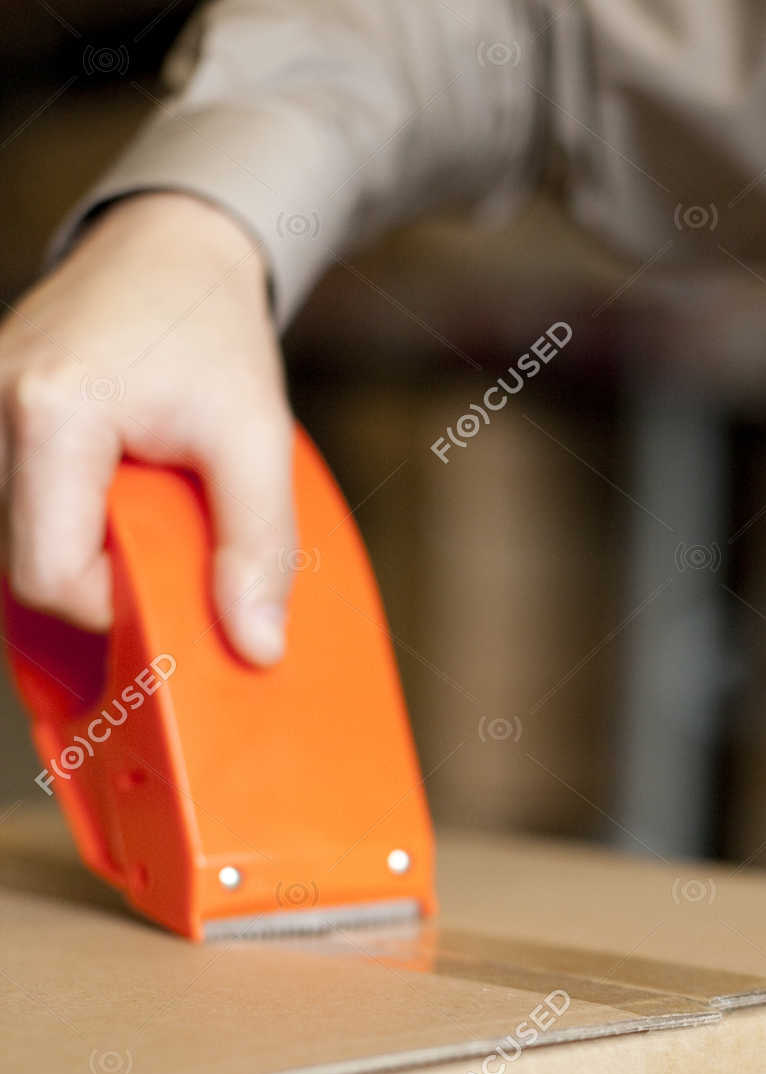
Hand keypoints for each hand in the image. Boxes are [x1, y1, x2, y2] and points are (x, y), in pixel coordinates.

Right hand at [0, 191, 293, 662]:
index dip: (116, 605)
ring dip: (80, 548)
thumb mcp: (259, 438)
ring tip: (136, 503)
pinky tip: (104, 497)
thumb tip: (257, 650)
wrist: (172, 248)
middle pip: (20, 566)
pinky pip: (9, 509)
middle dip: (99, 578)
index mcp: (51, 411)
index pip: (50, 578)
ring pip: (10, 542)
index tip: (171, 570)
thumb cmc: (211, 331)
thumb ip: (258, 546)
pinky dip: (59, 522)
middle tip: (161, 533)